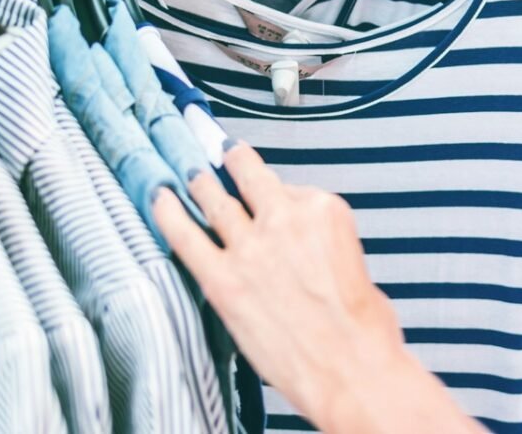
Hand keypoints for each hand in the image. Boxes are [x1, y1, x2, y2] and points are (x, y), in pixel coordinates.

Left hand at [152, 142, 483, 433]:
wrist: (351, 367)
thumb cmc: (362, 329)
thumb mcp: (353, 265)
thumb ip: (320, 246)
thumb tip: (301, 250)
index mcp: (324, 211)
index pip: (292, 189)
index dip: (279, 196)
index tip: (271, 196)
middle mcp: (284, 220)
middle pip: (249, 177)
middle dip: (233, 161)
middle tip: (223, 154)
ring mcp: (250, 248)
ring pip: (214, 200)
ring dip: (198, 182)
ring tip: (189, 173)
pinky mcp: (224, 280)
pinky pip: (186, 237)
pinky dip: (168, 215)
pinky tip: (159, 200)